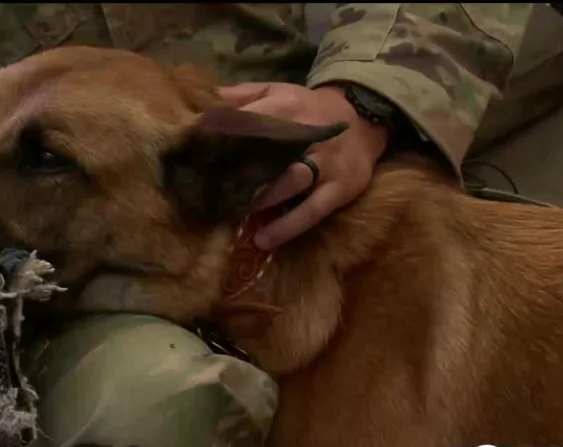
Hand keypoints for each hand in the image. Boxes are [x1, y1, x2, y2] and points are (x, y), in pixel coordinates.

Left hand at [218, 82, 388, 249]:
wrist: (364, 118)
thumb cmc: (308, 109)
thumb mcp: (278, 91)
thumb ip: (241, 96)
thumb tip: (203, 101)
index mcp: (289, 106)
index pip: (250, 122)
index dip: (224, 139)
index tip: (197, 156)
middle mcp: (310, 134)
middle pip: (271, 155)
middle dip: (241, 174)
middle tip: (211, 193)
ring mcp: (327, 164)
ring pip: (292, 182)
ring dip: (262, 200)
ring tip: (234, 214)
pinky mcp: (341, 189)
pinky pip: (312, 211)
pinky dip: (288, 226)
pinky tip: (264, 239)